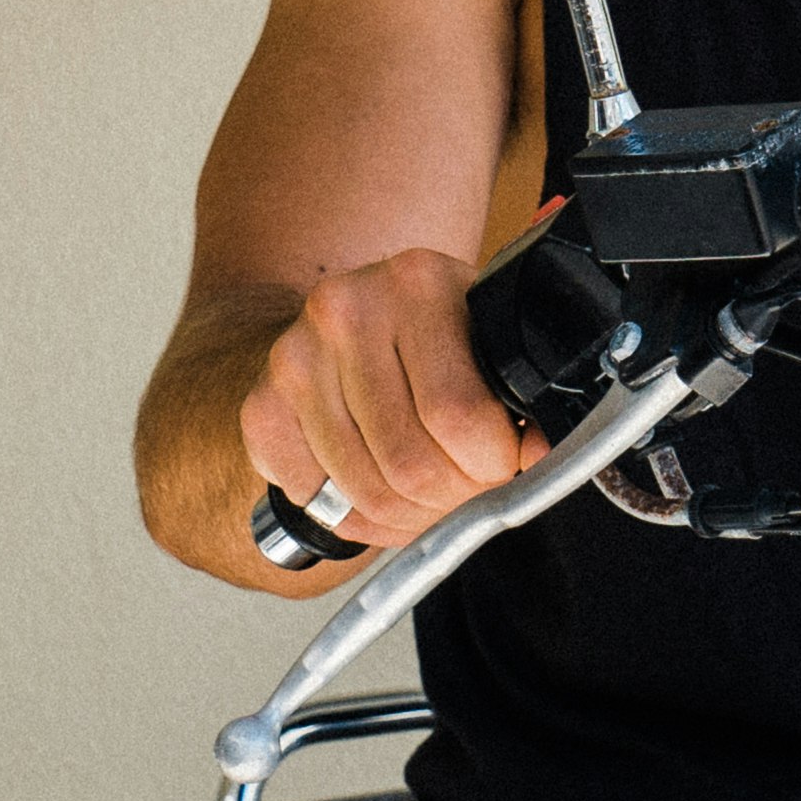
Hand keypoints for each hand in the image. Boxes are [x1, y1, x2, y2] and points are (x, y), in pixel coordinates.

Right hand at [236, 248, 537, 551]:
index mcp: (419, 281)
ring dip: (406, 518)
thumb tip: (539, 455)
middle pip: (410, 464)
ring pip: (364, 492)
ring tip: (427, 499)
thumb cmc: (432, 340)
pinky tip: (379, 495)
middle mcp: (345, 308)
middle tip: (465, 491)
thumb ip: (521, 395)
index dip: (491, 465)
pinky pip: (317, 499)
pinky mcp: (261, 404)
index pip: (459, 416)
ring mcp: (293, 356)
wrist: (346, 318)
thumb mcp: (486, 339)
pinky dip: (355, 519)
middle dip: (450, 499)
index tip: (502, 466)